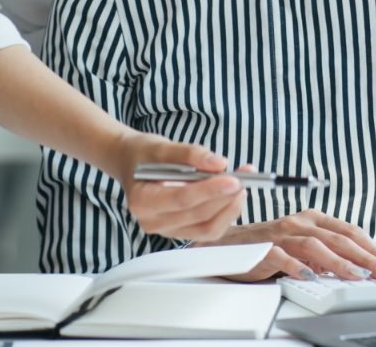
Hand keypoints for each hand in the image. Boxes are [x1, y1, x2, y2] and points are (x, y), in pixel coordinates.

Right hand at [109, 131, 245, 241]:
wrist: (131, 164)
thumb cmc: (143, 155)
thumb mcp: (160, 146)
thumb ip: (189, 153)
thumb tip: (219, 164)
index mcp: (142, 201)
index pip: (181, 200)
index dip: (209, 191)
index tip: (233, 179)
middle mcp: (152, 222)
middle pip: (198, 216)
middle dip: (225, 198)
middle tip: (244, 177)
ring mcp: (167, 230)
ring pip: (207, 228)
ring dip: (229, 208)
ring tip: (243, 183)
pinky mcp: (181, 230)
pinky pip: (208, 229)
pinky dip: (225, 212)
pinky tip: (234, 194)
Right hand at [193, 209, 375, 282]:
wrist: (225, 246)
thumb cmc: (266, 246)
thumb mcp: (301, 246)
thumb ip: (325, 253)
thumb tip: (358, 266)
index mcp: (311, 219)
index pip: (348, 230)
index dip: (370, 246)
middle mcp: (298, 223)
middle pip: (337, 237)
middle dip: (365, 256)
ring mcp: (280, 235)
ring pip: (315, 246)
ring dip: (339, 262)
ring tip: (357, 275)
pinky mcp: (262, 249)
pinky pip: (281, 257)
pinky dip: (297, 267)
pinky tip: (311, 277)